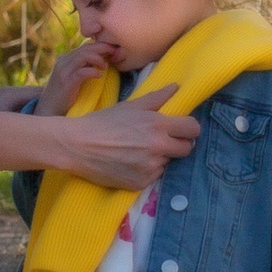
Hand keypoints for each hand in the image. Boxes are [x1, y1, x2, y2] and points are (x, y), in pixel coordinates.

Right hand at [33, 38, 111, 116]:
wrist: (48, 110)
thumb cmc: (64, 95)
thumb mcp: (72, 77)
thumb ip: (82, 67)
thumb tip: (102, 60)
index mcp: (65, 59)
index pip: (85, 46)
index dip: (100, 46)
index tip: (113, 50)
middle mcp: (63, 62)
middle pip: (85, 48)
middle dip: (102, 48)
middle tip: (114, 53)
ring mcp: (63, 71)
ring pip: (83, 56)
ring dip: (98, 59)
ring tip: (105, 67)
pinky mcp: (66, 82)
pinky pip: (82, 72)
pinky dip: (93, 71)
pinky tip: (99, 76)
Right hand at [52, 85, 199, 188]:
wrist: (78, 146)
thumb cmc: (103, 122)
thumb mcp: (130, 106)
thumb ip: (157, 98)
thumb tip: (176, 87)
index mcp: (158, 125)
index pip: (193, 129)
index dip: (189, 128)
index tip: (181, 128)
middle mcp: (158, 147)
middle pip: (187, 148)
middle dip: (179, 144)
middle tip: (163, 140)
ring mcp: (150, 167)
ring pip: (169, 162)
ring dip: (160, 157)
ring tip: (139, 150)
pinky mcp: (141, 183)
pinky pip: (154, 176)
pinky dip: (147, 170)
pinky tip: (131, 162)